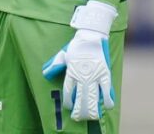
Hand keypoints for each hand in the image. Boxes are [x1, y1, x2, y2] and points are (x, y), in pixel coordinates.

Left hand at [42, 1, 117, 121]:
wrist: (91, 35)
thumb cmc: (76, 45)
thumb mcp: (62, 55)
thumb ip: (54, 65)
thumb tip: (45, 74)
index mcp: (71, 72)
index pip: (68, 91)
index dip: (68, 101)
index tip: (68, 107)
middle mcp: (82, 76)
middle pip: (80, 98)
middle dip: (79, 109)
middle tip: (78, 117)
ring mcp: (94, 75)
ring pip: (93, 96)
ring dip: (91, 107)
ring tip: (91, 116)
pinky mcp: (104, 72)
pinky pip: (106, 88)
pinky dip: (107, 98)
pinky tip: (107, 106)